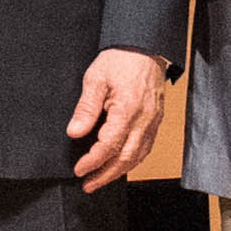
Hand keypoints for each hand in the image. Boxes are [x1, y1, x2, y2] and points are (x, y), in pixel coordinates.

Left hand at [66, 49, 169, 189]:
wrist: (145, 46)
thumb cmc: (120, 58)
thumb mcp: (95, 78)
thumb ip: (85, 108)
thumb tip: (75, 133)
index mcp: (128, 110)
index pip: (109, 145)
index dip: (93, 161)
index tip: (79, 169)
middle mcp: (144, 120)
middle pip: (125, 158)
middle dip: (105, 175)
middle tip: (87, 185)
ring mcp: (153, 121)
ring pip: (138, 156)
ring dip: (119, 172)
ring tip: (100, 180)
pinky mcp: (156, 120)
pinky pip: (146, 147)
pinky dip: (132, 160)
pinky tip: (120, 164)